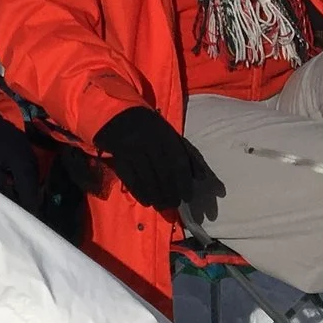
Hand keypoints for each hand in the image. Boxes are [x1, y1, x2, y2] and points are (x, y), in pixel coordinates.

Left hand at [0, 103, 43, 212]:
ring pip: (33, 170)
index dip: (28, 196)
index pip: (26, 178)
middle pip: (33, 175)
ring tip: (25, 204)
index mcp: (14, 152)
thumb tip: (10, 191)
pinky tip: (20, 187)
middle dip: (31, 194)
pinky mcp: (23, 145)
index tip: (29, 213)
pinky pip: (30, 164)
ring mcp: (25, 145)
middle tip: (28, 213)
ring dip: (31, 186)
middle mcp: (24, 148)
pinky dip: (28, 177)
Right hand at [96, 106, 223, 224]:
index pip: (178, 162)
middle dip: (170, 193)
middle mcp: (150, 142)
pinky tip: (146, 201)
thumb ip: (188, 155)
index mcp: (166, 136)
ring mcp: (132, 150)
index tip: (187, 198)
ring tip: (162, 206)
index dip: (184, 182)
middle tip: (174, 205)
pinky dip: (140, 193)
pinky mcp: (119, 157)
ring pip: (147, 179)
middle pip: (163, 173)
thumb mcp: (171, 135)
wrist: (119, 115)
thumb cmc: (151, 128)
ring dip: (156, 196)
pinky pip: (131, 179)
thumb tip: (203, 177)